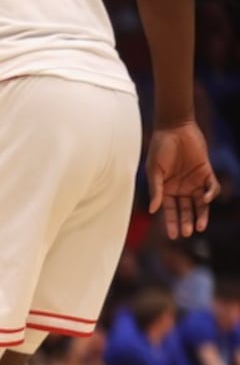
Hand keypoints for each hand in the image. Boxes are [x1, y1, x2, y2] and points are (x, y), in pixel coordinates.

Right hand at [146, 122, 220, 238]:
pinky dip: (210, 194)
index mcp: (166, 189)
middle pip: (185, 209)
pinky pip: (211, 187)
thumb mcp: (154, 170)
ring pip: (200, 202)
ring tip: (199, 227)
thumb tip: (153, 210)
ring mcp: (194, 180)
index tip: (173, 235)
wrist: (174, 128)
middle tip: (186, 233)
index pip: (170, 210)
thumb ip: (156, 189)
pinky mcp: (206, 171)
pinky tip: (206, 199)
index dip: (172, 223)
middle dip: (186, 221)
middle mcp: (180, 187)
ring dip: (201, 215)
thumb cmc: (159, 148)